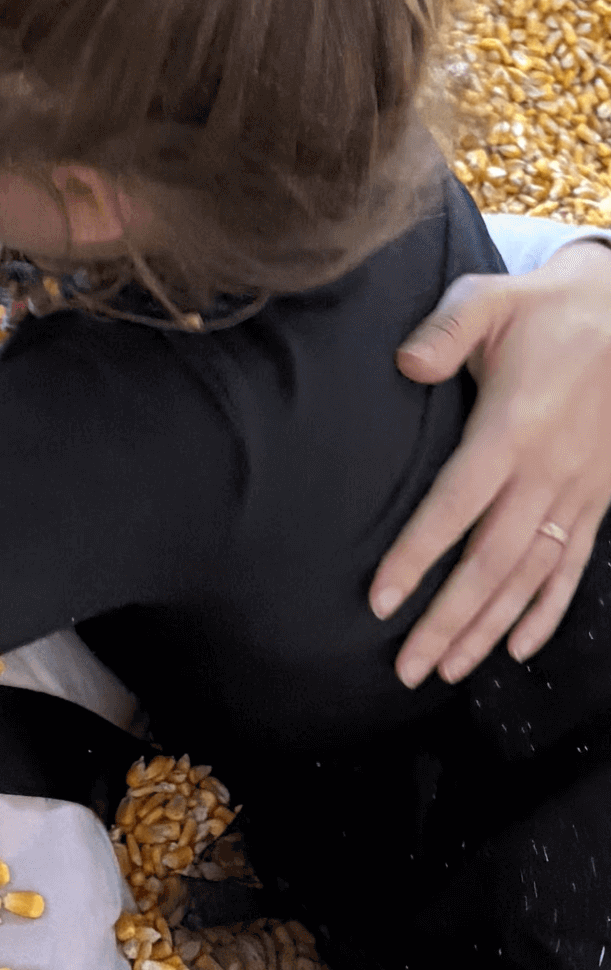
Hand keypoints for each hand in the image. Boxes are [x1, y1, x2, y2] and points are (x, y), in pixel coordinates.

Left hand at [373, 239, 610, 682]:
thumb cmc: (545, 310)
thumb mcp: (490, 299)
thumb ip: (445, 330)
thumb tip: (406, 364)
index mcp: (512, 429)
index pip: (455, 505)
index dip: (418, 555)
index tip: (381, 601)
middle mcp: (545, 472)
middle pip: (490, 562)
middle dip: (447, 620)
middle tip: (406, 668)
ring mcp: (576, 492)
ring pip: (528, 577)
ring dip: (488, 628)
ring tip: (447, 670)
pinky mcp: (598, 500)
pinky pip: (571, 567)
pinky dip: (546, 613)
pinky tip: (516, 648)